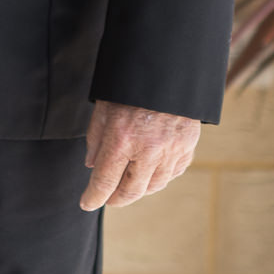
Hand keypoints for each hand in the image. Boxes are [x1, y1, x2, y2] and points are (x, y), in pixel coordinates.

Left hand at [79, 100, 198, 210]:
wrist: (168, 69)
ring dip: (138, 190)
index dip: (93, 197)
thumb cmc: (129, 88)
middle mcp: (148, 150)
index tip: (86, 203)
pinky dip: (160, 177)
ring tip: (127, 187)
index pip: (105, 181)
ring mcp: (171, 150)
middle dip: (116, 199)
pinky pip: (172, 173)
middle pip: (131, 191)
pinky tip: (150, 173)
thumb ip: (96, 139)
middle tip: (107, 199)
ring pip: (154, 185)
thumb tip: (92, 167)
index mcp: (122, 139)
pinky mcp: (187, 147)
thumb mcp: (103, 108)